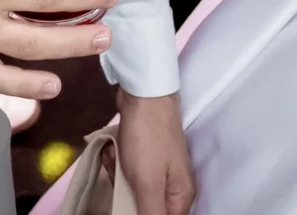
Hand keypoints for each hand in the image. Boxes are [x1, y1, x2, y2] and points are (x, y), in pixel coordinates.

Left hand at [116, 90, 196, 214]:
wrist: (145, 92)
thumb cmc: (148, 139)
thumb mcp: (148, 183)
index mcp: (181, 197)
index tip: (127, 200)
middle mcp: (174, 187)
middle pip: (145, 208)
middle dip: (126, 195)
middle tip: (120, 174)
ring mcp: (160, 169)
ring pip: (133, 190)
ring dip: (117, 175)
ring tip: (116, 157)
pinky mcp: (147, 155)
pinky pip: (128, 172)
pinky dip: (117, 161)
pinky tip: (115, 148)